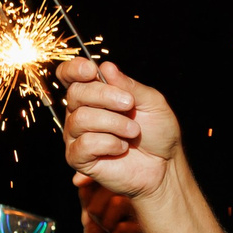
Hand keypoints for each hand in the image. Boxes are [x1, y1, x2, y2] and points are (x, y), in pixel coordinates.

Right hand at [62, 59, 181, 198]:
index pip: (68, 75)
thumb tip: (106, 67)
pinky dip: (109, 143)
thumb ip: (129, 85)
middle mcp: (80, 112)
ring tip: (133, 131)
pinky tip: (121, 148)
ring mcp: (76, 135)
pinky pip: (85, 144)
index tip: (91, 71)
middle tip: (129, 105)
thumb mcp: (152, 102)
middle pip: (76, 93)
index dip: (74, 69)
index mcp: (94, 94)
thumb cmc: (157, 132)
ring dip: (114, 123)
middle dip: (105, 96)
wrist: (164, 165)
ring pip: (80, 118)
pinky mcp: (78, 158)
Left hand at [78, 181, 151, 232]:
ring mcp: (142, 210)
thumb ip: (85, 199)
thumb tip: (79, 179)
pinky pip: (124, 226)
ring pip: (118, 203)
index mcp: (117, 191)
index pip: (100, 181)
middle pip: (107, 188)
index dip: (91, 199)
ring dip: (106, 224)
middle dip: (96, 212)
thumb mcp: (88, 218)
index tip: (93, 215)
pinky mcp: (148, 227)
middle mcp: (132, 196)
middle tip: (101, 226)